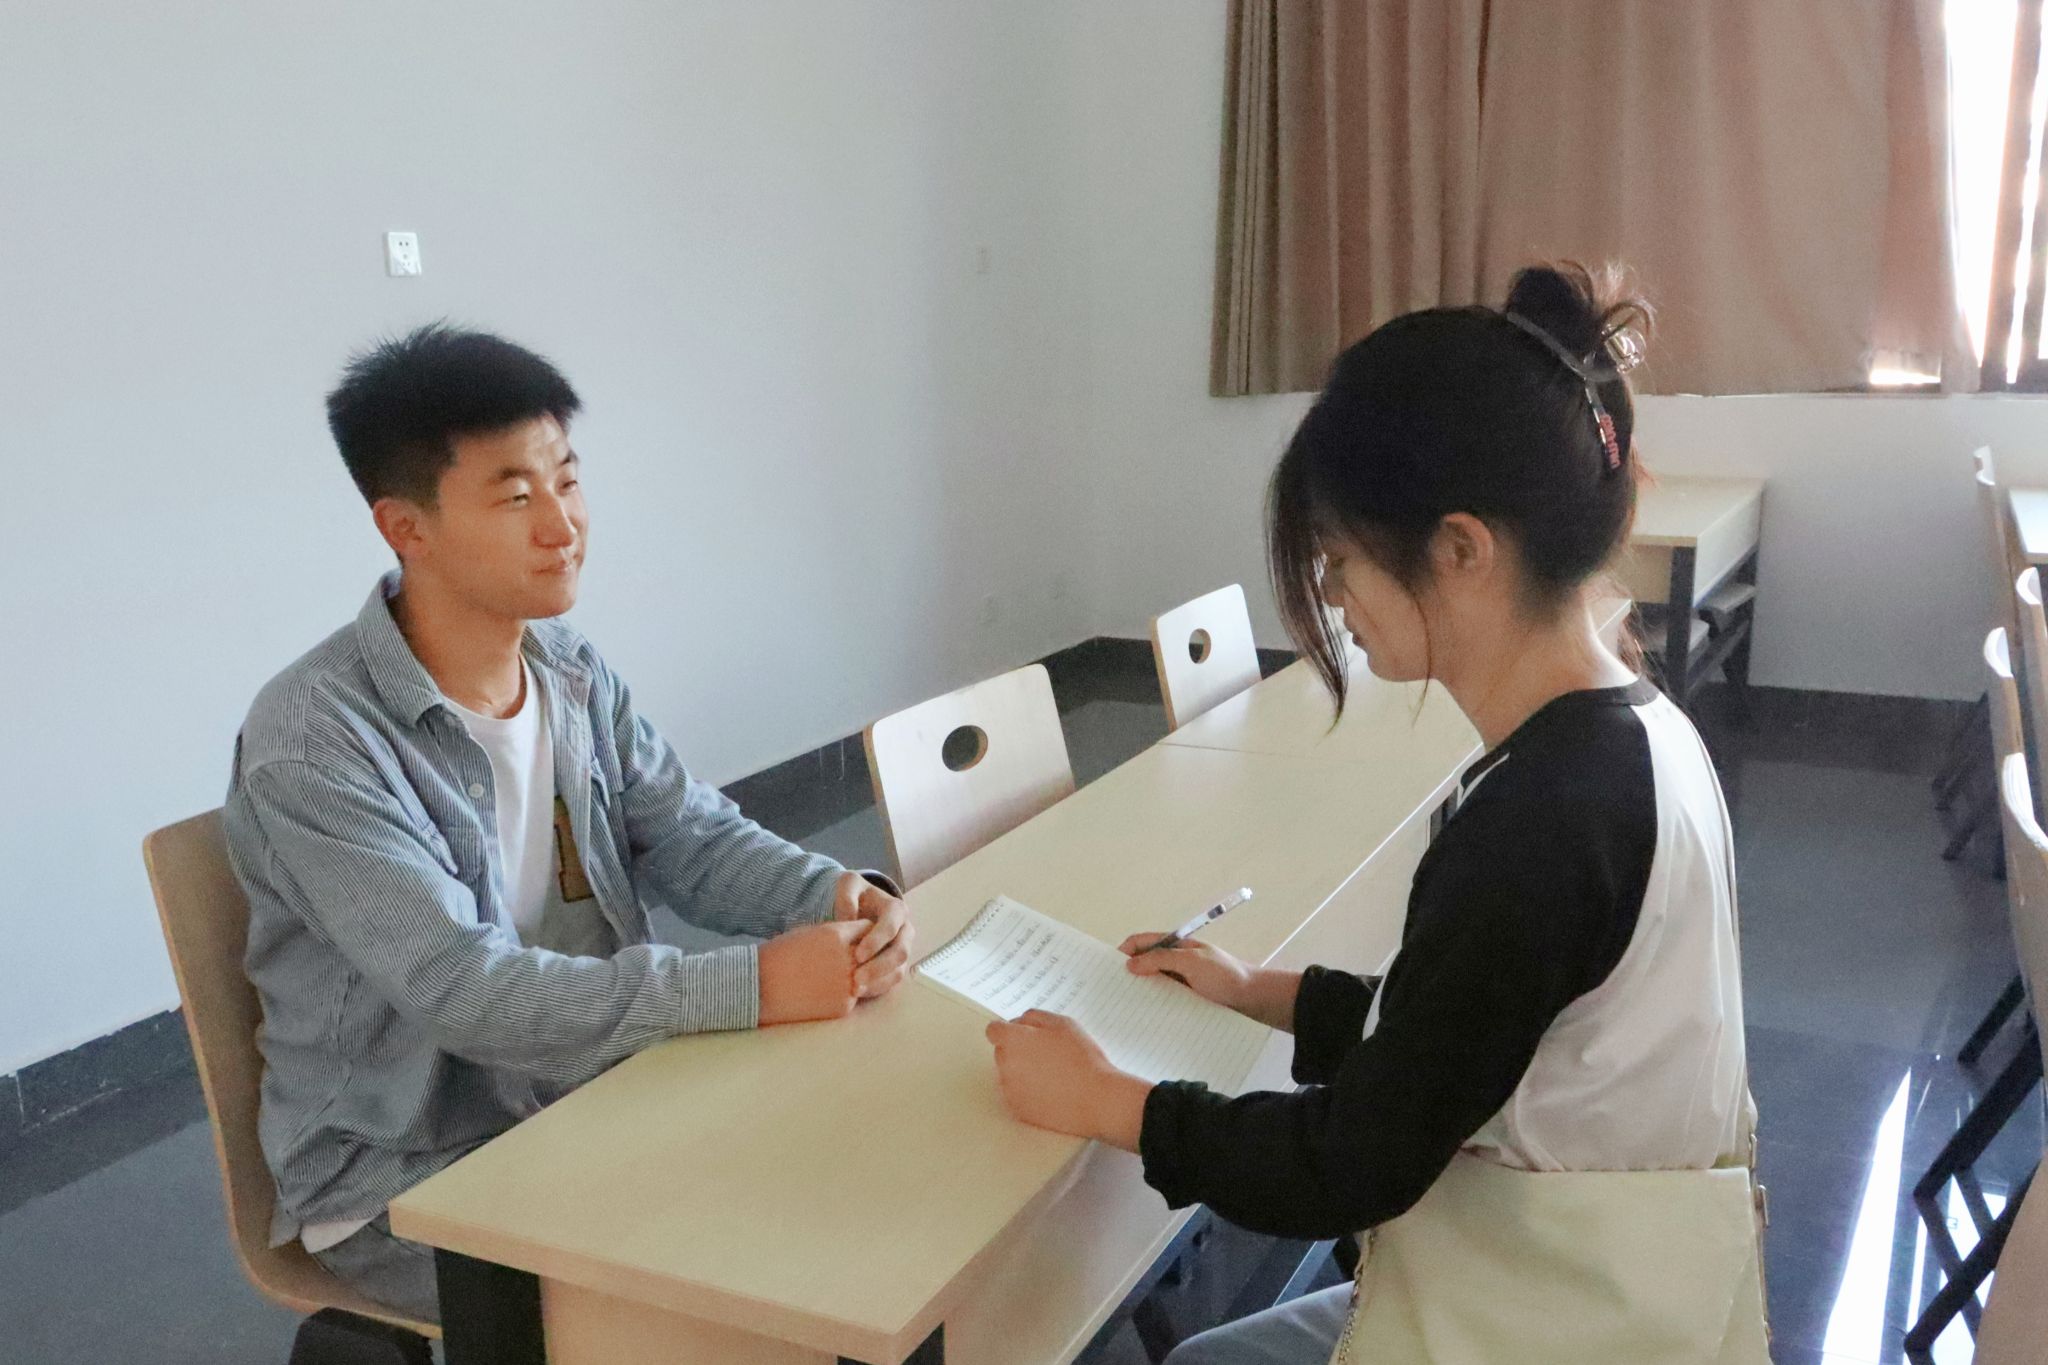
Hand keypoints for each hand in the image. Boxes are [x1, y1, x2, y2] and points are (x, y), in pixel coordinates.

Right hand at [758, 920, 863, 1023]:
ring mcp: (848, 984)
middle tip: (863, 957)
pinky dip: (845, 996)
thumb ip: (836, 934)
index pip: (868, 929)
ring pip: (869, 977)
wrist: (759, 987)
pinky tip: (826, 994)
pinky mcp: (843, 1006)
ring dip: (863, 976)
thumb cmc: (779, 955)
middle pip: (873, 953)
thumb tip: (856, 936)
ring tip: (843, 977)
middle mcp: (847, 958)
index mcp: (837, 934)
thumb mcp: (809, 933)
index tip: (861, 937)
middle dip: (868, 955)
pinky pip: (853, 998)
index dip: (864, 933)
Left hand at [831, 871, 914, 999]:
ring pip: (900, 969)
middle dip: (879, 967)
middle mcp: (905, 930)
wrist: (860, 906)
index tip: (857, 955)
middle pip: (900, 952)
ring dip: (880, 981)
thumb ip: (847, 895)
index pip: (891, 927)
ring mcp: (903, 949)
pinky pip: (894, 980)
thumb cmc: (855, 895)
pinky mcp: (897, 964)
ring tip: (856, 989)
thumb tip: (851, 917)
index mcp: (896, 909)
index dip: (876, 942)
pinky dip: (879, 988)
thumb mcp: (848, 884)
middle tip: (856, 978)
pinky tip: (860, 993)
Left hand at [984, 1009, 1150, 1149]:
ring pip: (1009, 1075)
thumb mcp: (1063, 1024)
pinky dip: (1028, 1093)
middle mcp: (1005, 1064)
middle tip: (1046, 1055)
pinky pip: (1017, 1095)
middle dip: (1018, 1051)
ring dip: (1022, 1072)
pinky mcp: (1018, 1110)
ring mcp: (1009, 1089)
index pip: (993, 1031)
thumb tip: (1018, 1022)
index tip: (1022, 1036)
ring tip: (1052, 1075)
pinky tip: (1051, 1091)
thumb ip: (1035, 1017)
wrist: (1095, 1099)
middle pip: (1001, 1052)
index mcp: (1014, 1040)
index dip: (1008, 1031)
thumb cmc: (1082, 1059)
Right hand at [1119, 932, 1255, 1009]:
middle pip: (1144, 962)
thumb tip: (1129, 964)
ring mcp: (1182, 980)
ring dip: (1140, 990)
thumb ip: (1161, 959)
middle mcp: (1176, 960)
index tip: (1108, 970)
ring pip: (1153, 982)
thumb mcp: (1192, 962)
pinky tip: (1145, 1016)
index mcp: (1176, 944)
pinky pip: (1164, 998)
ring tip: (1124, 1007)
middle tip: (1111, 992)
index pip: (1141, 942)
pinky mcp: (1187, 998)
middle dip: (1128, 973)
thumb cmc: (1225, 977)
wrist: (1255, 1000)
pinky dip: (1153, 1003)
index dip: (1123, 951)